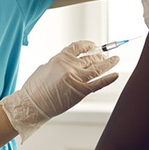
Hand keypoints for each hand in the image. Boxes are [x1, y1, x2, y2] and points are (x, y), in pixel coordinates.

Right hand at [0, 41, 118, 141]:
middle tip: (105, 55)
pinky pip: (98, 83)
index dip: (87, 45)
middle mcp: (70, 66)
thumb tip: (70, 64)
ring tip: (116, 59)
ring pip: (97, 68)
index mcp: (60, 57)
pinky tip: (116, 74)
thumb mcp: (46, 68)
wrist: (32, 105)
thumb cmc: (35, 88)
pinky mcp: (81, 91)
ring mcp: (77, 78)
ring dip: (108, 62)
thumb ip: (60, 64)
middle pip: (90, 58)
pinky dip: (109, 79)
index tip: (92, 45)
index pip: (78, 47)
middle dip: (99, 55)